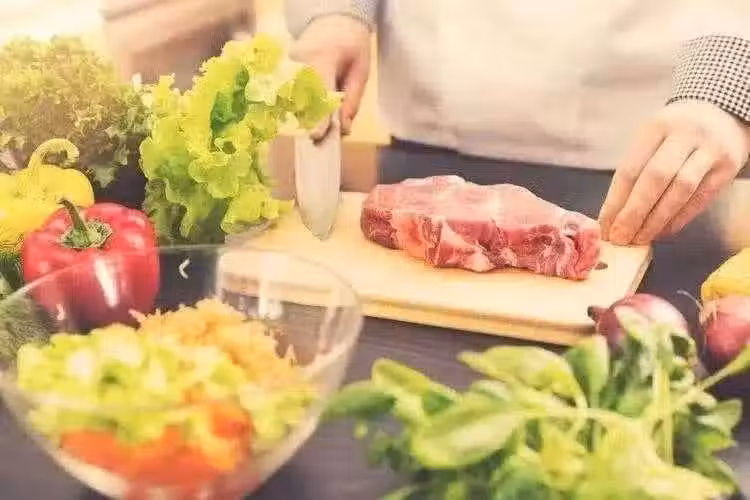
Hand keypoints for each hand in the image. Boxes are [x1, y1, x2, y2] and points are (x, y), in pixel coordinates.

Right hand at [291, 14, 370, 137]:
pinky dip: (299, 108)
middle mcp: (298, 61)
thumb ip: (352, 100)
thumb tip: (344, 130)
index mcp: (322, 57)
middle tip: (320, 139)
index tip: (317, 136)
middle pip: (301, 99)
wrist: (331, 23)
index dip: (318, 116)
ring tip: (316, 128)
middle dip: (311, 121)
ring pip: (292, 99)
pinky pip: (288, 95)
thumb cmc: (351, 46)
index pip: (319, 92)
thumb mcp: (361, 70)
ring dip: (304, 116)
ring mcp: (286, 65)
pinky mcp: (281, 70)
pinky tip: (308, 115)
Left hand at [599, 100, 749, 244]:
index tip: (605, 226)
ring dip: (656, 221)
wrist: (722, 113)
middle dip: (634, 213)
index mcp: (655, 127)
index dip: (615, 202)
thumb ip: (634, 169)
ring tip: (639, 239)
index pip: (630, 169)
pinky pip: (699, 199)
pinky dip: (678, 219)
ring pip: (679, 191)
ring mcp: (709, 150)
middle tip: (620, 237)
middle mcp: (684, 135)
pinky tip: (662, 231)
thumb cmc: (674, 132)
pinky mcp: (728, 168)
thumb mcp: (651, 137)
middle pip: (655, 179)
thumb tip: (613, 214)